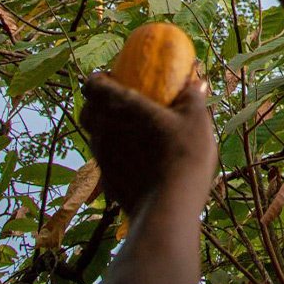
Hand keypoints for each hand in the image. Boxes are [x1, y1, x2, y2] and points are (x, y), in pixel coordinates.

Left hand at [81, 72, 216, 217]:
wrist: (168, 207)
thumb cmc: (182, 155)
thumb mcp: (196, 120)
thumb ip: (192, 98)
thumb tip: (196, 81)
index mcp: (120, 106)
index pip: (92, 84)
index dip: (99, 78)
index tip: (115, 76)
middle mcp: (103, 130)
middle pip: (87, 111)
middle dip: (98, 103)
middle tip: (123, 103)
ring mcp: (101, 158)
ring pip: (95, 136)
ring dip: (108, 129)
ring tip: (134, 131)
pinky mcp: (107, 181)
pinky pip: (106, 160)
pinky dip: (117, 154)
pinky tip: (139, 159)